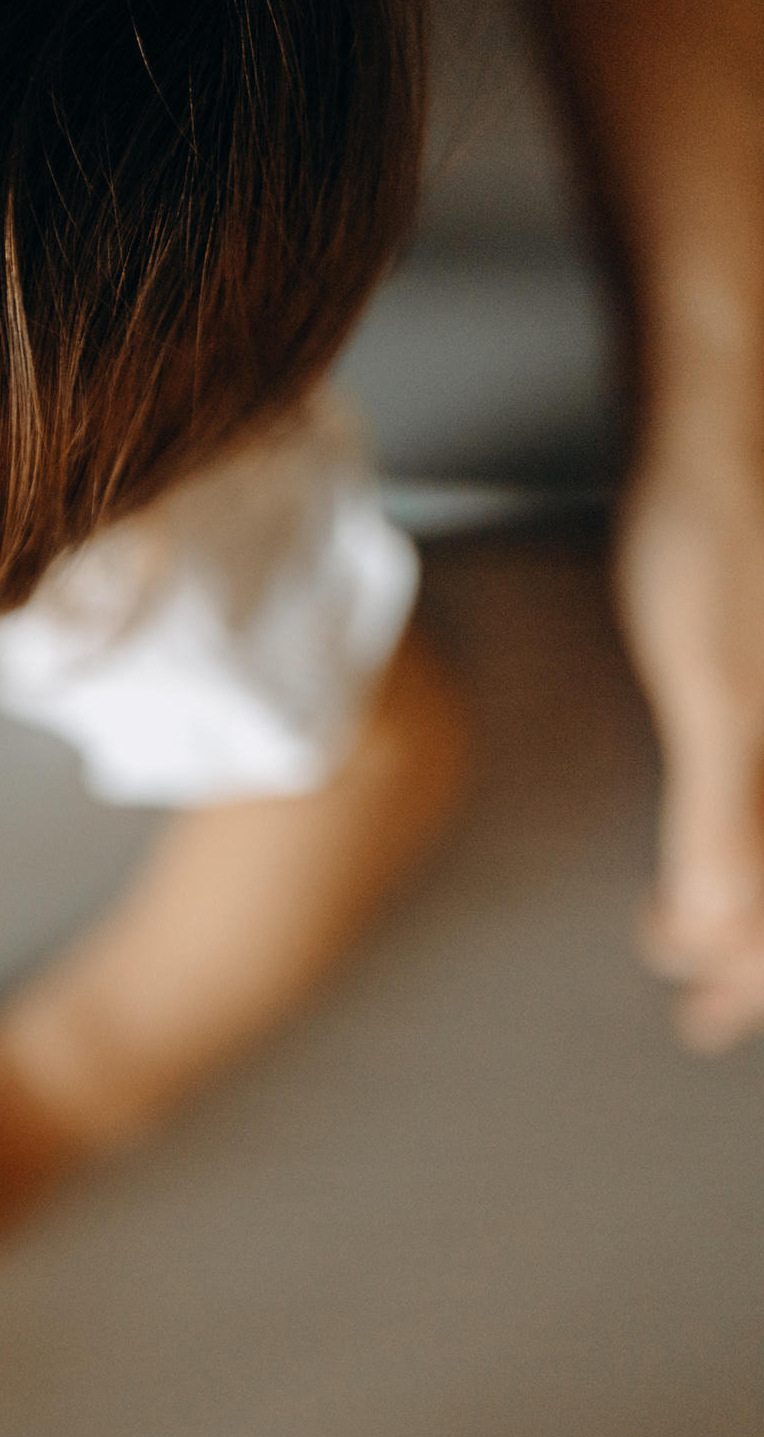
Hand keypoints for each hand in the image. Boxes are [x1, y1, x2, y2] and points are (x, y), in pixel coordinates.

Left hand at [616, 472, 763, 1050]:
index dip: (758, 971)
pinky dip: (742, 824)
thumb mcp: (721, 688)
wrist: (726, 419)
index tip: (704, 1017)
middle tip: (694, 1002)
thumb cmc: (722, 539)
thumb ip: (726, 815)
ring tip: (681, 936)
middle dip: (754, 945)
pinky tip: (698, 841)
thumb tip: (715, 931)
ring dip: (746, 891)